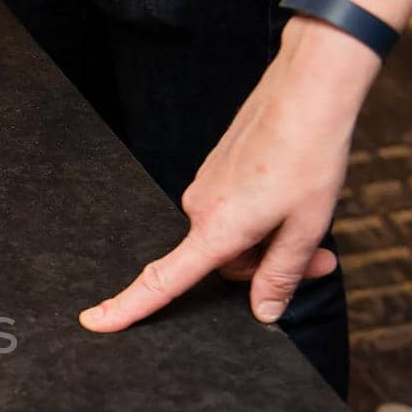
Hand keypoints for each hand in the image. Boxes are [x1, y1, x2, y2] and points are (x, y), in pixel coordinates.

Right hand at [79, 19, 381, 331]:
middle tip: (320, 260)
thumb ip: (281, 274)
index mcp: (216, 229)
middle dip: (267, 265)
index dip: (127, 306)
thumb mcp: (307, 225)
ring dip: (271, 238)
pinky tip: (296, 194)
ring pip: (235, 235)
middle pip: (224, 262)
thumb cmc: (309, 154)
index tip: (92, 322)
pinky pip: (236, 208)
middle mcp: (200, 208)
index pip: (163, 280)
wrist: (307, 89)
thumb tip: (263, 311)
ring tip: (314, 221)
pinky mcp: (216, 169)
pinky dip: (265, 214)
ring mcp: (206, 186)